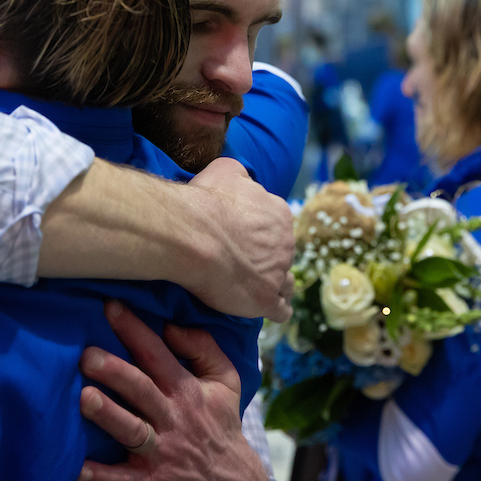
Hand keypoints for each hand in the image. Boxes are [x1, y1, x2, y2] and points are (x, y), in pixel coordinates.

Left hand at [77, 300, 270, 480]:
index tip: (109, 306)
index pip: (156, 353)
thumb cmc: (220, 427)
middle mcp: (171, 418)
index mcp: (186, 390)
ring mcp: (160, 452)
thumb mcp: (226, 382)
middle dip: (115, 371)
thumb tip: (172, 324)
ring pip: (131, 430)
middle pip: (141, 389)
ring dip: (107, 415)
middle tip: (87, 355)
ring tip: (83, 400)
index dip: (134, 329)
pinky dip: (100, 476)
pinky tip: (76, 469)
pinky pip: (121, 480)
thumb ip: (204, 348)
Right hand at [186, 158, 294, 322]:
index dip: (261, 234)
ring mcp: (278, 274)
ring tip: (257, 288)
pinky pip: (281, 310)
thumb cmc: (206, 201)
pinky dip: (274, 310)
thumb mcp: (225, 170)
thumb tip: (245, 180)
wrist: (193, 235)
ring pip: (286, 282)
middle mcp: (285, 244)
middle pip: (282, 254)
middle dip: (268, 259)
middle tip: (243, 263)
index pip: (277, 227)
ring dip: (275, 284)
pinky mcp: (266, 301)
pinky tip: (264, 309)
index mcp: (279, 215)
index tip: (243, 239)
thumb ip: (241, 176)